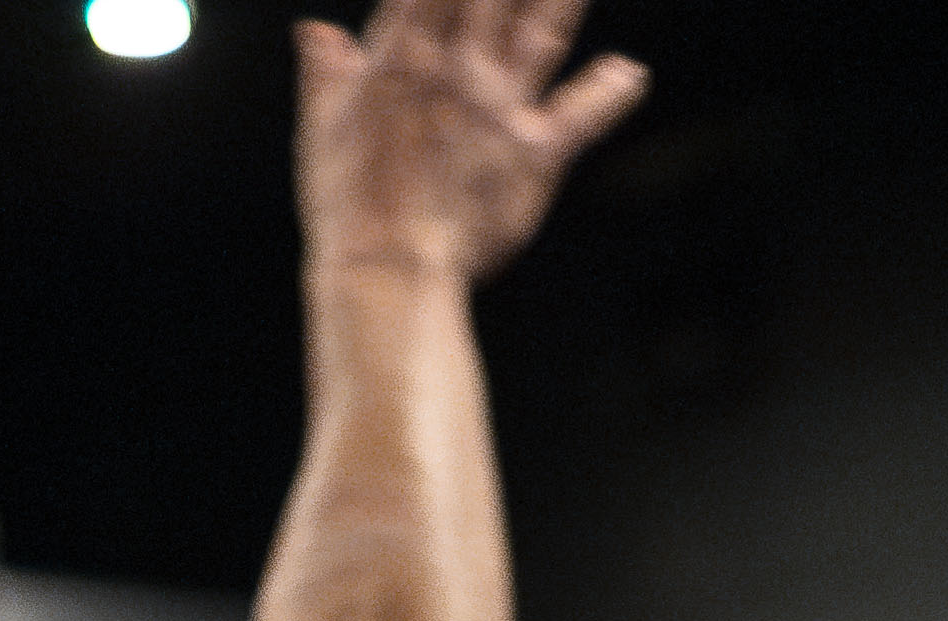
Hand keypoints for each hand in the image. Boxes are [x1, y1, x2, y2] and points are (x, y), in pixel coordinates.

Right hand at [296, 0, 649, 291]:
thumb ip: (327, 73)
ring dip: (562, 0)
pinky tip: (631, 74)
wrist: (389, 267)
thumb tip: (316, 30)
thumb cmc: (348, 203)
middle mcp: (457, 68)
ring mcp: (499, 107)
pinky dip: (609, 94)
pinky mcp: (534, 152)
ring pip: (540, 32)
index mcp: (402, 56)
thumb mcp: (324, 127)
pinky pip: (581, 115)